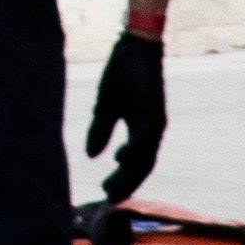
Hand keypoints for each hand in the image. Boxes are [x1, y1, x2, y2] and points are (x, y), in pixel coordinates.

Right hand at [86, 27, 169, 205]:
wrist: (133, 47)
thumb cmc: (122, 73)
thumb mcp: (105, 107)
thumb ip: (100, 130)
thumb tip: (90, 155)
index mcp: (140, 129)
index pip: (135, 162)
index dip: (123, 179)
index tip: (107, 193)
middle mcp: (151, 129)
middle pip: (141, 165)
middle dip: (126, 183)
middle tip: (110, 198)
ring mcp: (154, 121)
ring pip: (144, 156)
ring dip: (130, 174)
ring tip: (113, 187)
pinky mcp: (153, 110)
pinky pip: (145, 137)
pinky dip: (134, 150)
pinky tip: (120, 159)